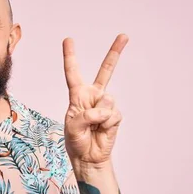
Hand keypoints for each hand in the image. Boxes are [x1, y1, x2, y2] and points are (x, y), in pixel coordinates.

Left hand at [62, 34, 127, 167]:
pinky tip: (102, 130)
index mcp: (77, 95)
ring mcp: (106, 105)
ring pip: (106, 100)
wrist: (89, 157)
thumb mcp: (72, 127)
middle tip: (124, 36)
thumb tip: (103, 110)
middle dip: (115, 52)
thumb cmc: (76, 141)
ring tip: (93, 127)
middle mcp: (93, 96)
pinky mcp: (115, 116)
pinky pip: (112, 115)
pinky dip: (106, 124)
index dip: (70, 56)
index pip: (73, 73)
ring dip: (98, 116)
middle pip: (106, 71)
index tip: (68, 40)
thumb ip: (85, 115)